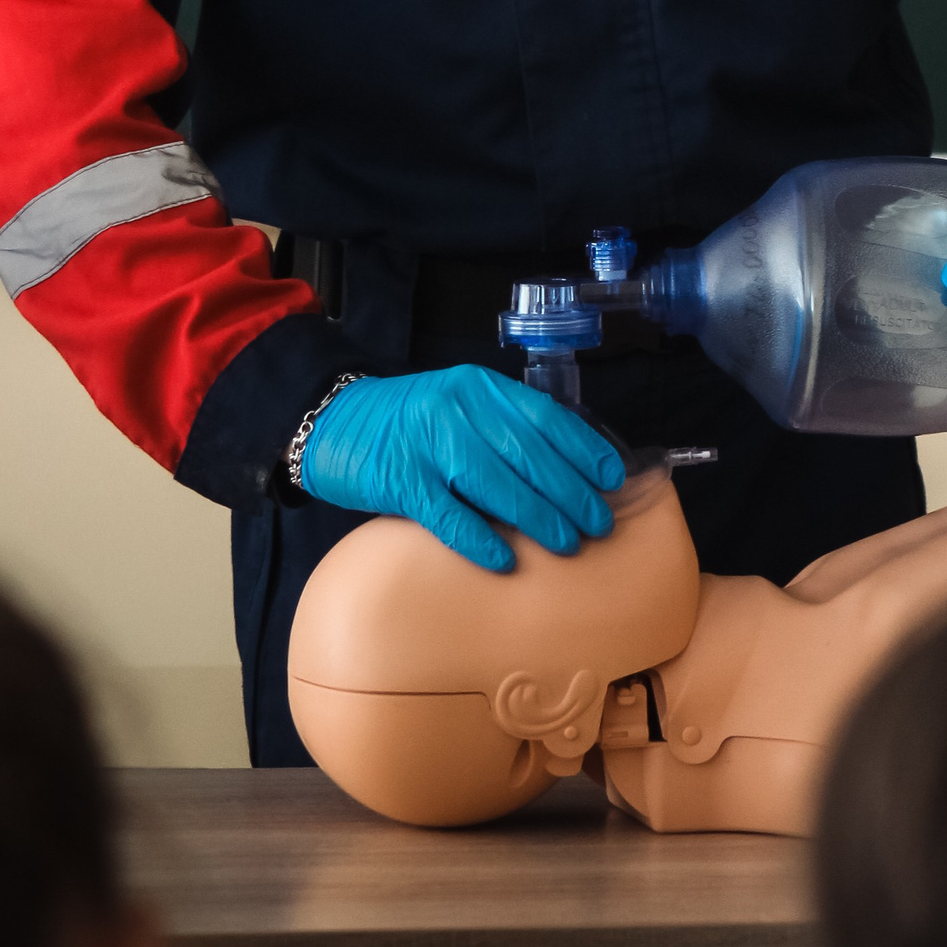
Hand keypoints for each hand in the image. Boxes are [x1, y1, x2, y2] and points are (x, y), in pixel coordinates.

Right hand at [298, 364, 624, 571]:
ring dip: (536, 517)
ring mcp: (428, 444)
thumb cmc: (409, 422)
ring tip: (566, 543)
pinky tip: (503, 560)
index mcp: (478, 386)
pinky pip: (447, 515)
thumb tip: (566, 469)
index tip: (611, 477)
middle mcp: (457, 409)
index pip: (544, 416)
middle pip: (527, 454)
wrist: (335, 423)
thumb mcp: (459, 405)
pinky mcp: (401, 480)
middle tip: (597, 522)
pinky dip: (478, 538)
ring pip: (495, 484)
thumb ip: (503, 426)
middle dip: (570, 491)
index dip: (582, 448)